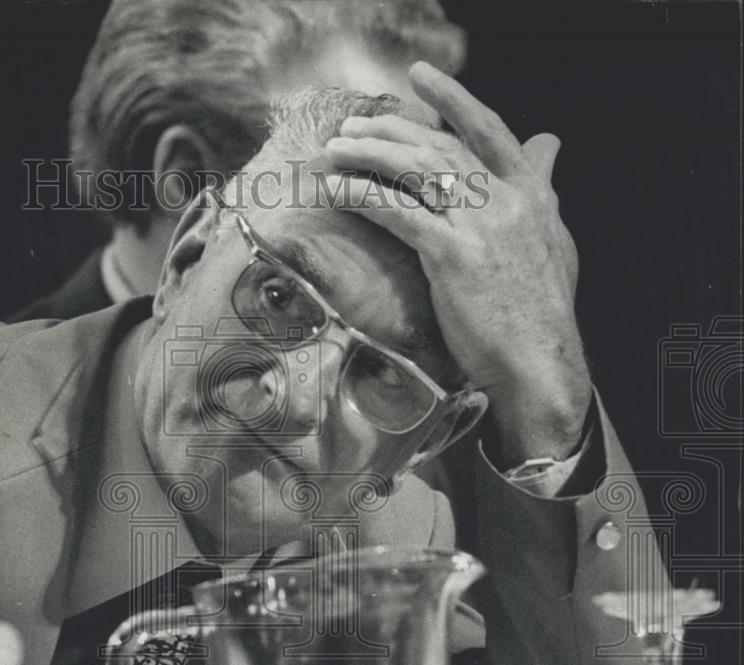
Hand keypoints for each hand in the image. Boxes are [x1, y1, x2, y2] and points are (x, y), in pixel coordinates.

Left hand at [325, 61, 590, 464]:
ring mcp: (482, 226)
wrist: (539, 362)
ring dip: (369, 154)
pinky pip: (398, 212)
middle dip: (391, 129)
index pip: (489, 129)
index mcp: (532, 193)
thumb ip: (544, 187)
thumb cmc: (540, 311)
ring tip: (335, 148)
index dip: (452, 99)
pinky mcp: (453, 255)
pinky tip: (336, 188)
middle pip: (440, 146)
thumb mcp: (554, 239)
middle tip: (353, 125)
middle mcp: (509, 200)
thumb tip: (547, 143)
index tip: (419, 76)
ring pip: (417, 171)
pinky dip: (363, 195)